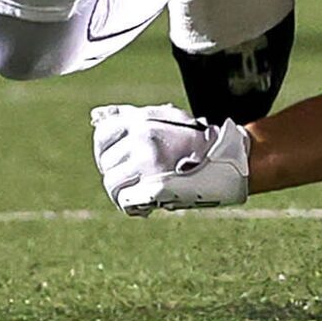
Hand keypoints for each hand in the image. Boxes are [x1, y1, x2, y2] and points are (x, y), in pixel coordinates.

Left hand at [90, 105, 251, 214]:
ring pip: (113, 183)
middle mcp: (142, 140)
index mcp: (142, 121)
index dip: (105, 149)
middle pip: (106, 162)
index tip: (116, 157)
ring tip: (140, 190)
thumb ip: (128, 116)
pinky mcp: (154, 189)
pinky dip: (132, 204)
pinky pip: (126, 201)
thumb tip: (96, 117)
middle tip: (134, 176)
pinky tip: (145, 202)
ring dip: (123, 190)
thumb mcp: (163, 116)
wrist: (225, 158)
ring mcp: (147, 165)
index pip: (102, 134)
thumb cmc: (193, 138)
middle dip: (116, 171)